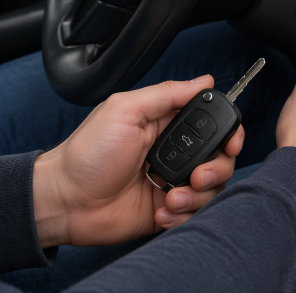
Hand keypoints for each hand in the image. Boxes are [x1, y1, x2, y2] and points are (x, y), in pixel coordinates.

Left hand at [32, 76, 244, 247]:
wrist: (65, 202)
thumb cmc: (86, 155)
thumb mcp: (124, 110)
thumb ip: (166, 93)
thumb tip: (204, 81)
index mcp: (168, 125)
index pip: (215, 124)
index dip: (230, 133)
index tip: (230, 143)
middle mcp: (176, 153)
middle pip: (222, 159)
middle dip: (217, 169)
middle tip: (196, 176)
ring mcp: (174, 182)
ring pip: (213, 188)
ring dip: (198, 195)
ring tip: (171, 198)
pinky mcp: (169, 209)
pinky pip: (195, 213)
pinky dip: (183, 215)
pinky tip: (161, 211)